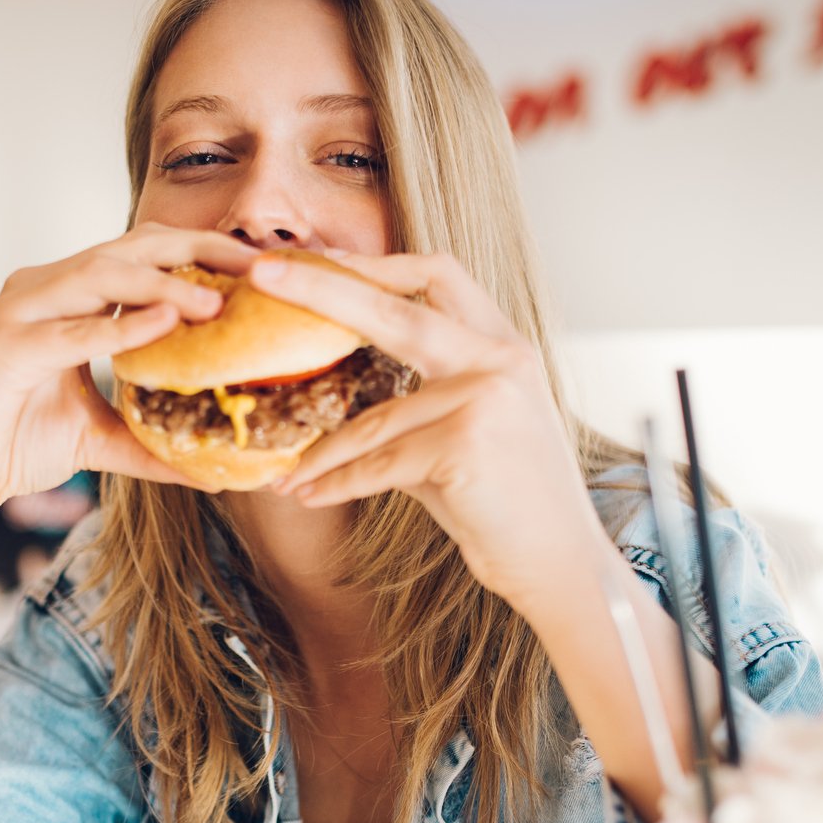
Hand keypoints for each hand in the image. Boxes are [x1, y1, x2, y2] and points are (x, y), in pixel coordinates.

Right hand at [0, 223, 256, 526]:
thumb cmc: (14, 442)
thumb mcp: (100, 440)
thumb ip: (153, 444)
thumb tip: (217, 473)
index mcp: (72, 298)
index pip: (147, 255)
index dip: (204, 254)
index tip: (262, 268)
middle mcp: (46, 289)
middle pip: (132, 247)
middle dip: (198, 250)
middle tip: (258, 265)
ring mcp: (22, 313)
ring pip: (100, 277)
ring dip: (163, 285)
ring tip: (217, 302)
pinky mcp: (5, 349)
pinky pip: (69, 331)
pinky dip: (117, 327)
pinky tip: (163, 327)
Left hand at [250, 251, 603, 610]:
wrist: (561, 564)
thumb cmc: (508, 503)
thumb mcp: (469, 431)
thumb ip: (417, 398)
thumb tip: (336, 388)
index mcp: (503, 345)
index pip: (437, 276)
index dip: (373, 263)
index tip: (317, 258)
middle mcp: (498, 360)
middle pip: (394, 308)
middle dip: (322, 286)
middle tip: (261, 273)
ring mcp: (484, 399)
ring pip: (374, 418)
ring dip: (322, 452)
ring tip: (285, 474)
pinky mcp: (465, 444)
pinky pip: (378, 464)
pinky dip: (338, 484)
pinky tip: (306, 496)